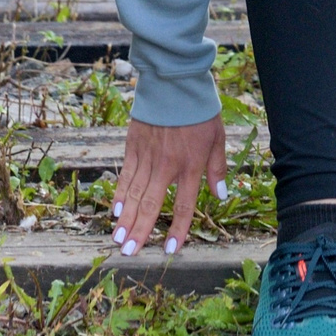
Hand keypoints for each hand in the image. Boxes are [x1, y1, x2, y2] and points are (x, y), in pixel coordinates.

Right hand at [110, 116, 228, 255]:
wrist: (174, 83)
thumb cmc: (199, 110)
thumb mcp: (218, 138)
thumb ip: (218, 168)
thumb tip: (220, 195)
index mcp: (190, 165)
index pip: (183, 205)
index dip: (177, 229)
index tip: (170, 249)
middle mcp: (167, 165)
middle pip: (151, 204)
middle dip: (140, 231)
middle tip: (129, 252)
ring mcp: (147, 156)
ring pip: (133, 194)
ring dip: (125, 219)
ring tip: (118, 239)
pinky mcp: (133, 146)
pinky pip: (125, 176)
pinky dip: (119, 195)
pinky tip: (114, 212)